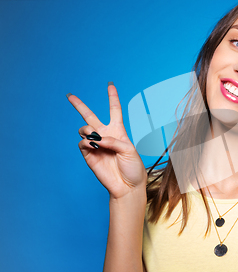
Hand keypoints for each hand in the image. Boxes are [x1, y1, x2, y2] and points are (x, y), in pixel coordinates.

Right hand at [67, 83, 146, 200]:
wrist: (127, 186)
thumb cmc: (133, 168)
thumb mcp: (129, 150)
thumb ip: (113, 141)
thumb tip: (96, 139)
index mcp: (118, 131)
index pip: (114, 110)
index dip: (112, 97)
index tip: (110, 84)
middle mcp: (105, 136)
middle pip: (90, 116)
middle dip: (79, 105)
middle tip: (69, 95)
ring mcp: (96, 145)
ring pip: (84, 129)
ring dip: (87, 130)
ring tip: (95, 138)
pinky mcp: (89, 156)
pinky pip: (82, 144)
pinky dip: (87, 142)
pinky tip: (94, 146)